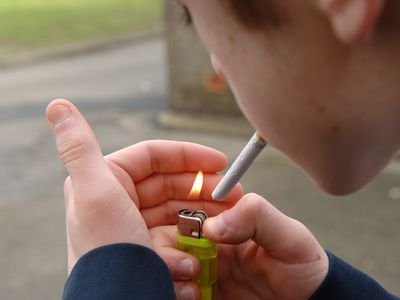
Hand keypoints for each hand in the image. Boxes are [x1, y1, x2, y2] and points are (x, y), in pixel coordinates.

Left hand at [46, 99, 241, 272]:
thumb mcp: (96, 194)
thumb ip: (80, 147)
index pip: (154, 156)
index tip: (221, 162)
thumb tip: (57, 104)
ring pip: (179, 209)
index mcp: (105, 181)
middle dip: (204, 186)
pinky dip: (195, 238)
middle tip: (234, 193)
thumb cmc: (108, 251)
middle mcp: (119, 201)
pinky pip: (179, 235)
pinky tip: (207, 245)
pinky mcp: (149, 249)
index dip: (189, 155)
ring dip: (206, 213)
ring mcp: (136, 226)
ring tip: (229, 218)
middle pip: (171, 183)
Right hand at [153, 193, 328, 299]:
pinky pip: (176, 288)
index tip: (185, 229)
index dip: (179, 214)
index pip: (190, 210)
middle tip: (188, 265)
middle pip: (169, 237)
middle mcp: (209, 245)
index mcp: (226, 224)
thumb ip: (257, 216)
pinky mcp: (202, 294)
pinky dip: (177, 290)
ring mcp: (204, 271)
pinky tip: (194, 295)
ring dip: (171, 271)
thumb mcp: (290, 237)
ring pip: (168, 264)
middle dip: (168, 248)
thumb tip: (212, 225)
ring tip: (193, 285)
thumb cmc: (302, 268)